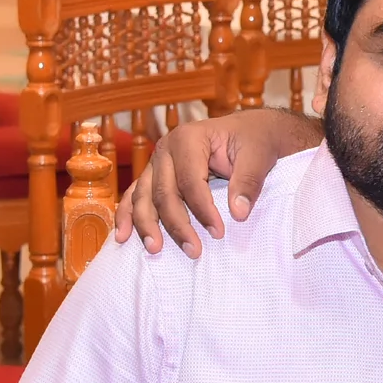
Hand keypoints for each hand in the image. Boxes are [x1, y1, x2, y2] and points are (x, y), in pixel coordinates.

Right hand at [111, 107, 318, 256]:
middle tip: (193, 251)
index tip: (219, 233)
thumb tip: (239, 213)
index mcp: (188, 138)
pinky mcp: (154, 174)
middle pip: (163, 192)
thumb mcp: (259, 155)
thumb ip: (249, 182)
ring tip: (154, 249)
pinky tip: (122, 236)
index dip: (202, 209)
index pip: (190, 181)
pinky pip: (136, 195)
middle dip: (176, 224)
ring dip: (146, 225)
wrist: (250, 131)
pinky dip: (127, 215)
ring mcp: (157, 162)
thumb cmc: (254, 141)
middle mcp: (166, 148)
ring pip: (144, 196)